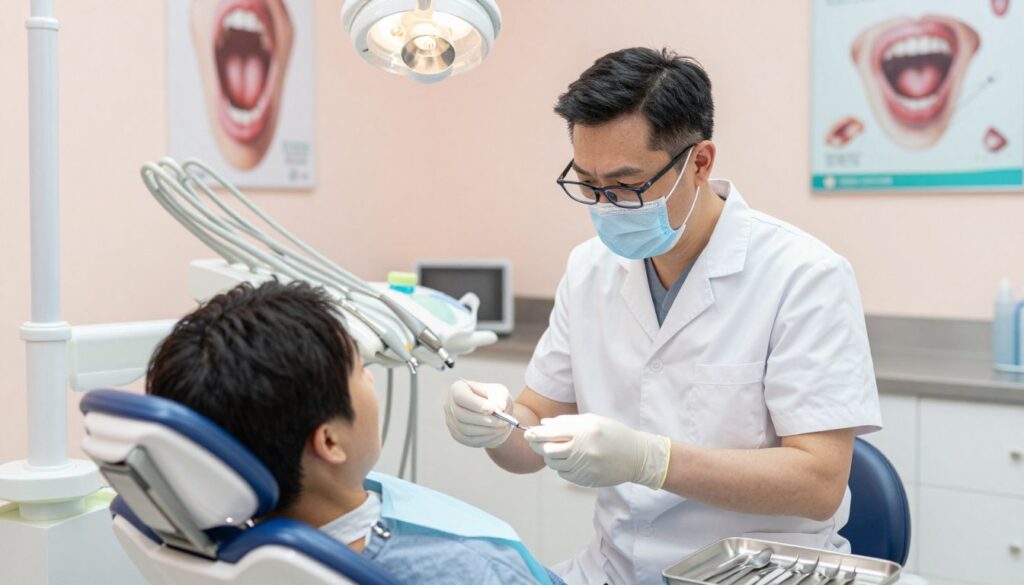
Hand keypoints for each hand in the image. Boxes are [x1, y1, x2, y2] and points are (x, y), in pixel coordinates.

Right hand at [444, 380, 514, 448]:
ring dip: (487, 430)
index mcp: (458, 388)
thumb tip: (499, 407)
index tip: (492, 409)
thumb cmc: (495, 399)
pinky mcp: (457, 435)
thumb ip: (500, 398)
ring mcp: (451, 422)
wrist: (494, 414)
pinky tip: (497, 433)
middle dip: (483, 420)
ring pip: (466, 430)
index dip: (476, 404)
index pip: (460, 396)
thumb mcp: (500, 393)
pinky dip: (486, 438)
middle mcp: (450, 405)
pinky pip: (470, 440)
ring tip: (503, 426)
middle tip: (501, 421)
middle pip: (461, 415)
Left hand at [524, 413, 670, 489]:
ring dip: (551, 457)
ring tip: (561, 449)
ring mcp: (584, 467)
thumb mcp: (592, 420)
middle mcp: (582, 450)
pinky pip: (564, 474)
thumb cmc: (614, 434)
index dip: (534, 434)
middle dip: (539, 446)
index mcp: (583, 432)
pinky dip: (563, 467)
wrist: (636, 456)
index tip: (527, 433)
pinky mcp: (585, 480)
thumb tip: (543, 424)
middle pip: (547, 451)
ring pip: (554, 464)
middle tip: (538, 442)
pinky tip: (573, 460)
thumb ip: (566, 421)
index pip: (549, 434)